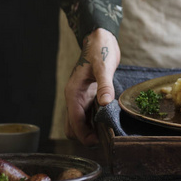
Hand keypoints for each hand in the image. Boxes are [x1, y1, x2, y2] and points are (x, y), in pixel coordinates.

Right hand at [64, 28, 119, 145]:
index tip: (97, 141)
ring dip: (89, 131)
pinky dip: (94, 123)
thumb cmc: (100, 50)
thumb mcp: (103, 67)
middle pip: (73, 127)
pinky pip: (88, 115)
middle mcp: (75, 98)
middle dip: (85, 137)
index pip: (74, 121)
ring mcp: (81, 98)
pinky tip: (107, 123)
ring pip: (80, 123)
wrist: (100, 38)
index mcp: (74, 93)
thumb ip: (104, 85)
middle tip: (104, 140)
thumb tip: (105, 103)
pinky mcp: (89, 97)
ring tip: (106, 134)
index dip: (84, 134)